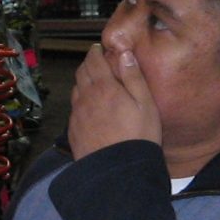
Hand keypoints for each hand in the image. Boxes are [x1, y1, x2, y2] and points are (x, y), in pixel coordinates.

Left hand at [68, 41, 161, 160]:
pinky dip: (80, 100)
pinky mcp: (73, 130)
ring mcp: (77, 114)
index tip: (99, 48)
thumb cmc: (138, 136)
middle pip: (81, 72)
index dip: (96, 52)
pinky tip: (89, 107)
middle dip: (88, 64)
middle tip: (97, 62)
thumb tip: (124, 53)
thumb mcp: (145, 104)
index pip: (94, 61)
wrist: (117, 171)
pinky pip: (74, 108)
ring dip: (83, 81)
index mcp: (104, 87)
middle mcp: (86, 97)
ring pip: (76, 89)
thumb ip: (133, 77)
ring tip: (93, 83)